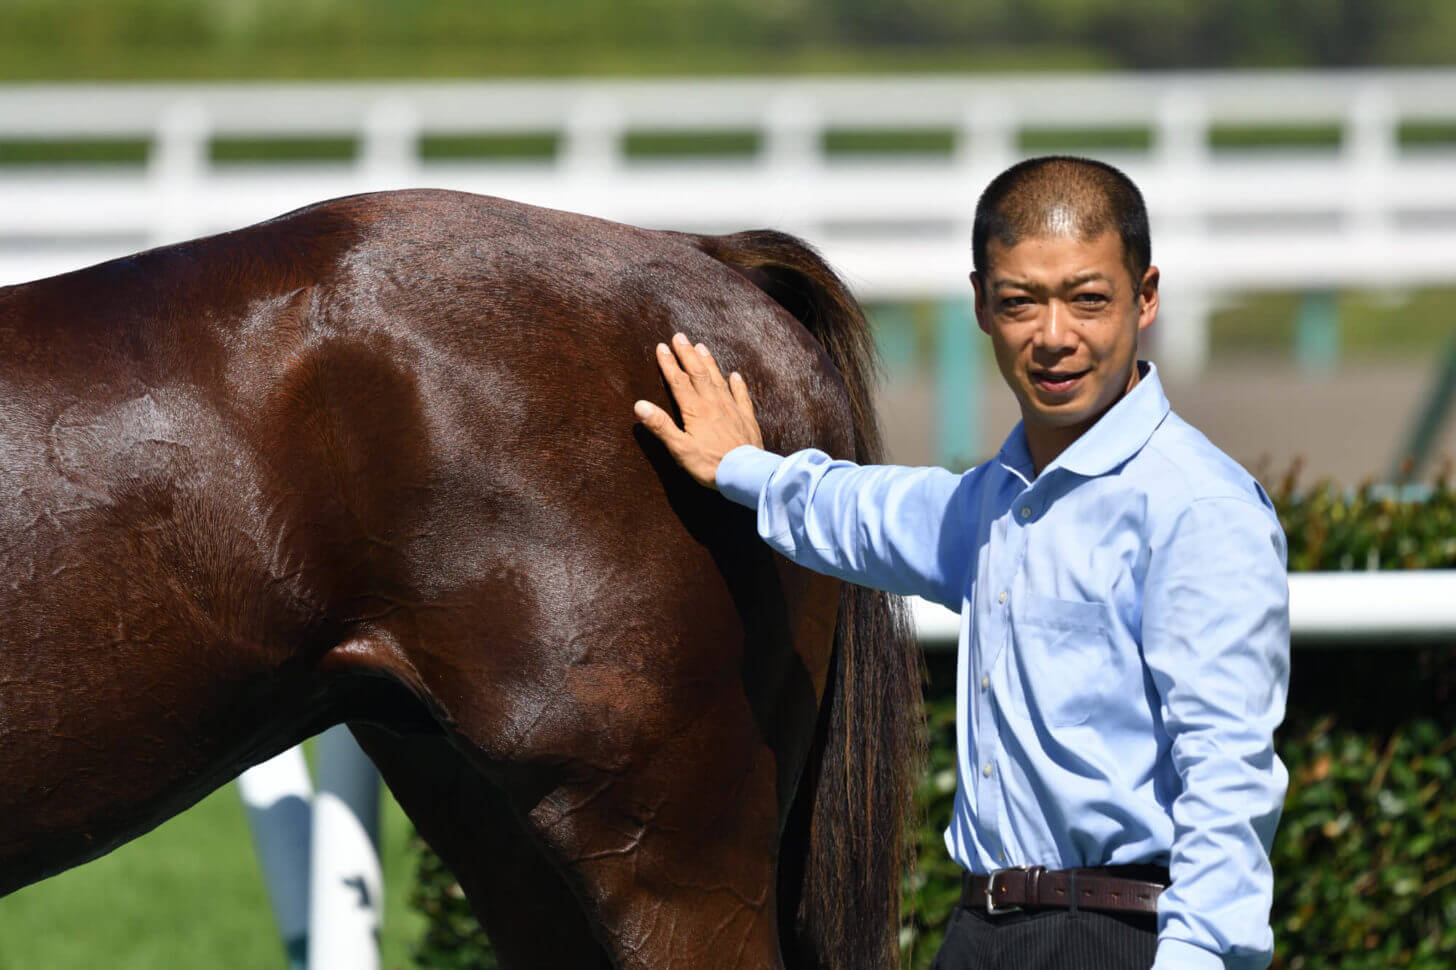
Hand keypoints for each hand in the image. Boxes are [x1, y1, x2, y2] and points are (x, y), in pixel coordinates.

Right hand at [634, 332, 762, 488]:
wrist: (744, 474)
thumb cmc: (709, 464)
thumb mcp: (679, 449)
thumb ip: (661, 426)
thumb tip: (640, 405)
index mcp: (695, 409)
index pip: (679, 381)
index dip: (669, 363)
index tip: (661, 347)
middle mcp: (713, 403)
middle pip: (698, 373)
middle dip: (687, 354)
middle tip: (680, 337)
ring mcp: (732, 408)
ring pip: (718, 379)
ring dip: (708, 362)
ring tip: (701, 346)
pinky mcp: (746, 417)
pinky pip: (741, 395)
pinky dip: (737, 383)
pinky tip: (734, 375)